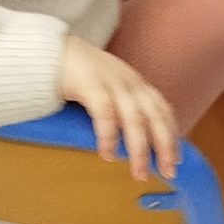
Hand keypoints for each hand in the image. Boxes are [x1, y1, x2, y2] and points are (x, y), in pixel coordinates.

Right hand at [59, 37, 180, 183]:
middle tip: (168, 173)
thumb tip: (130, 141)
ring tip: (139, 173)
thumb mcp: (107, 88)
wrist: (48, 51)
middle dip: (164, 146)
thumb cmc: (77, 75)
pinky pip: (105, 113)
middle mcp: (128, 81)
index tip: (176, 159)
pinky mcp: (90, 84)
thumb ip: (120, 108)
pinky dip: (109, 135)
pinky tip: (108, 155)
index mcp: (134, 83)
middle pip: (155, 116)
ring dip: (139, 149)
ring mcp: (111, 81)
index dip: (171, 134)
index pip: (161, 109)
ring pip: (134, 118)